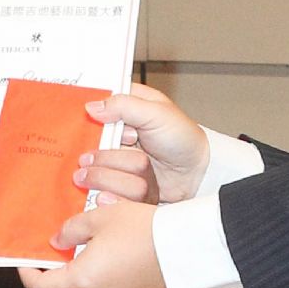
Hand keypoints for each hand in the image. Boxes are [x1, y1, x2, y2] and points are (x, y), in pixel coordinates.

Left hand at [17, 196, 166, 287]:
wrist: (185, 246)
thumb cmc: (145, 231)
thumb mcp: (100, 217)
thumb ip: (72, 230)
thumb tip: (59, 240)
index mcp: (83, 279)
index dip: (28, 276)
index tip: (25, 262)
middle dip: (59, 268)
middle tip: (59, 245)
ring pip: (89, 287)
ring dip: (83, 269)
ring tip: (90, 242)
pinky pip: (108, 287)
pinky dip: (102, 273)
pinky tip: (113, 251)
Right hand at [81, 85, 210, 203]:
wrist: (196, 174)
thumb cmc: (184, 139)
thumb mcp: (157, 113)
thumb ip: (124, 105)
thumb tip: (92, 107)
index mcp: (127, 105)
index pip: (95, 108)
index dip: (99, 118)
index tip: (112, 124)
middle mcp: (118, 129)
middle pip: (93, 138)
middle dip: (111, 146)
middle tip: (133, 141)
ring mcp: (117, 154)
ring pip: (98, 161)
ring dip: (120, 165)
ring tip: (143, 162)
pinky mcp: (119, 175)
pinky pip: (106, 180)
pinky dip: (120, 182)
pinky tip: (137, 179)